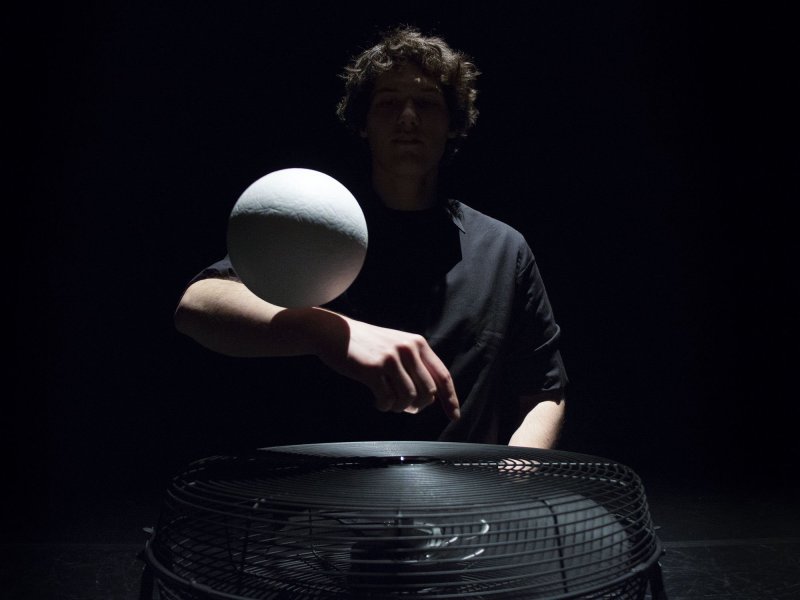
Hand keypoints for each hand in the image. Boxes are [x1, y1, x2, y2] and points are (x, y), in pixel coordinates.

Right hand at [315, 315, 459, 419]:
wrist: (335, 332)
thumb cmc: (366, 344)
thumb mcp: (396, 345)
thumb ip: (414, 365)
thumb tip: (428, 399)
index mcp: (418, 343)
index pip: (442, 375)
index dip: (450, 398)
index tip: (454, 416)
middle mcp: (408, 349)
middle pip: (427, 392)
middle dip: (418, 406)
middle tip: (405, 408)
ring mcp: (391, 358)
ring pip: (408, 398)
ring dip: (399, 407)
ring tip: (388, 403)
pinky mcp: (373, 369)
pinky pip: (388, 399)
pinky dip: (384, 406)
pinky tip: (377, 402)